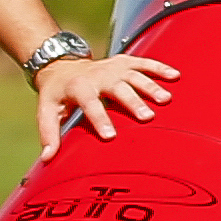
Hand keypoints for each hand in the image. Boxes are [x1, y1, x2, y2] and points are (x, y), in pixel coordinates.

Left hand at [37, 47, 177, 150]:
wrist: (61, 64)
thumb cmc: (56, 93)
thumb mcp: (46, 110)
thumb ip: (49, 134)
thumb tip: (47, 159)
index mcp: (78, 87)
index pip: (90, 103)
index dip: (100, 119)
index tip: (111, 136)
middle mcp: (98, 75)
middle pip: (118, 88)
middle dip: (133, 101)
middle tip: (147, 117)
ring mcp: (113, 67)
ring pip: (134, 75)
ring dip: (150, 86)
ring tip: (165, 100)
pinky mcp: (124, 62)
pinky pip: (144, 62)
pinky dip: (159, 68)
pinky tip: (175, 76)